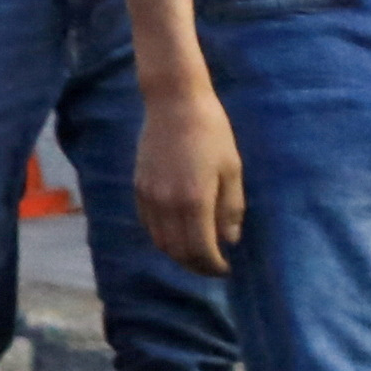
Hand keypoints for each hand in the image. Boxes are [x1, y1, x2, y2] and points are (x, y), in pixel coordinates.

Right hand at [137, 68, 245, 273]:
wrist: (174, 102)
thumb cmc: (212, 131)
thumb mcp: (231, 168)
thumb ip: (230, 208)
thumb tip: (229, 240)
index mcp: (194, 201)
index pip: (200, 250)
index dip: (213, 266)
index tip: (226, 269)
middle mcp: (167, 204)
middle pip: (177, 252)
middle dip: (196, 265)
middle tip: (213, 266)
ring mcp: (149, 196)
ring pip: (160, 241)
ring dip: (178, 254)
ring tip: (196, 253)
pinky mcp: (138, 187)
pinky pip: (148, 224)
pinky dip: (163, 237)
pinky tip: (177, 232)